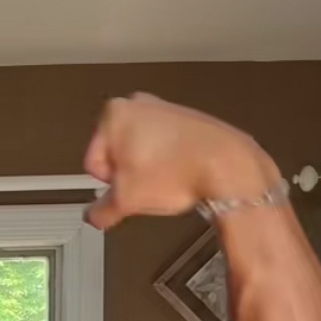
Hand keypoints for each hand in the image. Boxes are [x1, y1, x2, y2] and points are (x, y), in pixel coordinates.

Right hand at [82, 95, 278, 230]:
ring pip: (141, 151)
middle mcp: (138, 104)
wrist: (227, 166)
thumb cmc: (178, 172)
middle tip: (145, 188)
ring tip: (164, 183)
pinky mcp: (185, 119)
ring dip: (147, 170)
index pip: (93, 163)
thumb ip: (101, 211)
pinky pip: (165, 147)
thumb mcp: (126, 201)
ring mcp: (164, 109)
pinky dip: (167, 162)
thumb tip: (96, 216)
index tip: (124, 192)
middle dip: (128, 175)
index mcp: (114, 114)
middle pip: (116, 154)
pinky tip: (178, 174)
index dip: (109, 185)